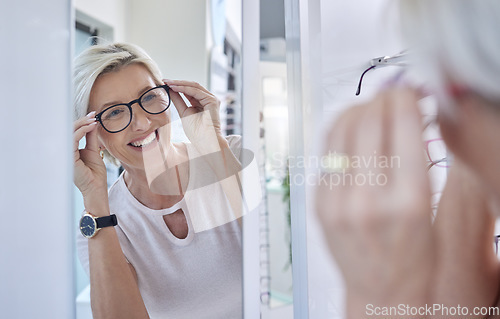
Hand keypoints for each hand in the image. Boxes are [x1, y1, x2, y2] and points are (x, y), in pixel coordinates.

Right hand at [73, 112, 107, 198]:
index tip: (92, 115)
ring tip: (93, 120)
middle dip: (82, 121)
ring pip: (70, 133)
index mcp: (71, 150)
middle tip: (93, 115)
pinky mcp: (69, 156)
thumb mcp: (94, 151)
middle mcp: (66, 151)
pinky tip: (91, 127)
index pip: (73, 132)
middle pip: (69, 130)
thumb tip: (93, 124)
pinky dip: (82, 131)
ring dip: (82, 124)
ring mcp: (66, 154)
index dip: (82, 122)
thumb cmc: (95, 173)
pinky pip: (73, 139)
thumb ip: (91, 138)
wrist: (96, 187)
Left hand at [165, 79, 223, 149]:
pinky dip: (185, 88)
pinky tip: (175, 87)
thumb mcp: (183, 112)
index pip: (189, 90)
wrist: (205, 141)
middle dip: (177, 83)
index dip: (177, 86)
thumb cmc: (196, 132)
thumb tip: (170, 90)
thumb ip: (178, 101)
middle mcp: (208, 99)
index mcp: (202, 102)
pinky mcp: (213, 101)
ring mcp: (211, 99)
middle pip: (192, 86)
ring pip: (194, 86)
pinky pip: (196, 91)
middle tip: (165, 80)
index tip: (165, 84)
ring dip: (180, 84)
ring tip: (168, 83)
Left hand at [316, 88, 432, 314]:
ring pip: (341, 128)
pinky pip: (326, 150)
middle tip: (392, 94)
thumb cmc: (413, 254)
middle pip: (368, 119)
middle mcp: (368, 198)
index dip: (405, 96)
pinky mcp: (319, 202)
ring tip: (371, 107)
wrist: (381, 291)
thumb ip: (418, 154)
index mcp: (408, 200)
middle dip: (382, 97)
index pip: (403, 123)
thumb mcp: (430, 204)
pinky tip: (352, 127)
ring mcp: (337, 201)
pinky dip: (340, 130)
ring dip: (358, 107)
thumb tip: (409, 108)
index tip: (409, 90)